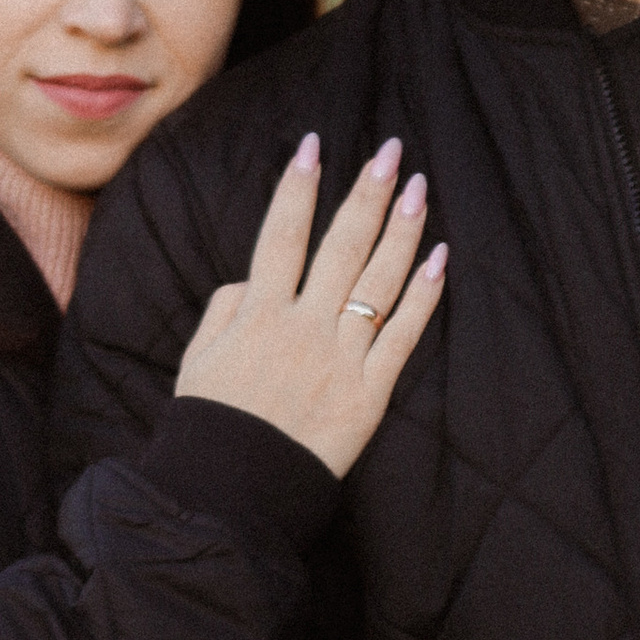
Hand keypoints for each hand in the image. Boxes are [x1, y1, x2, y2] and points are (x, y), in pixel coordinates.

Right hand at [174, 135, 446, 477]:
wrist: (231, 494)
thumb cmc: (211, 424)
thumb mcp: (199, 357)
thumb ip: (227, 307)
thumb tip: (256, 280)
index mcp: (258, 315)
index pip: (281, 235)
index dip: (297, 187)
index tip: (314, 145)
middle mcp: (303, 329)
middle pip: (342, 246)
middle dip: (367, 193)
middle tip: (392, 151)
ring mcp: (340, 360)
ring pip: (379, 281)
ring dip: (402, 229)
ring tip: (420, 188)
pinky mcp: (370, 394)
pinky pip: (403, 335)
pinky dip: (423, 295)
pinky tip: (439, 257)